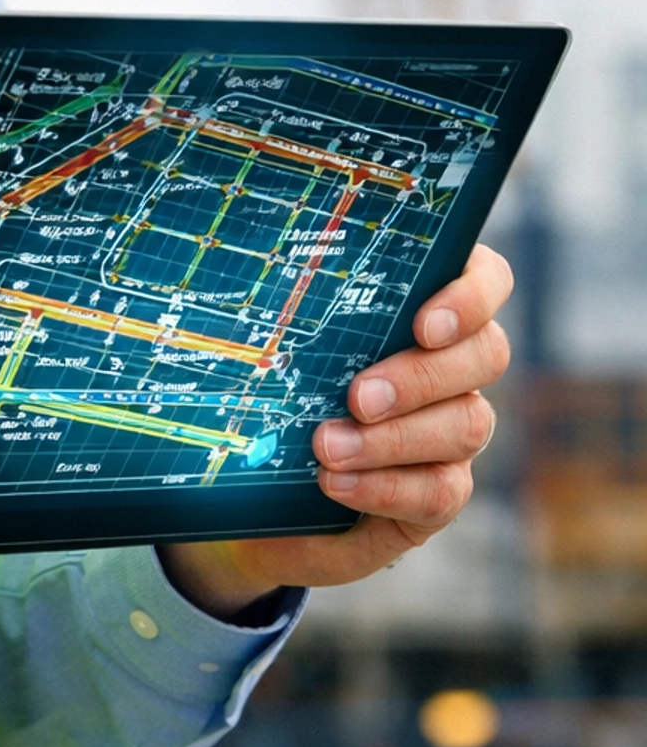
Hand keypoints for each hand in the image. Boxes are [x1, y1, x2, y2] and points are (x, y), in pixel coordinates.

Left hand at [159, 243, 512, 619]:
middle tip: (359, 397)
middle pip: (487, 354)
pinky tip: (336, 482)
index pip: (487, 280)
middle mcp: (454, 367)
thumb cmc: (269, 384)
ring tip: (328, 447)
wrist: (258, 480)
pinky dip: (386, 487)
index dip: (471, 296)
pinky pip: (442, 493)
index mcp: (425, 308)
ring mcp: (453, 430)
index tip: (424, 326)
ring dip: (395, 438)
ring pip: (468, 424)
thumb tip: (271, 253)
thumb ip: (291, 296)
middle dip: (422, 377)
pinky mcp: (438, 492)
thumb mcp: (274, 334)